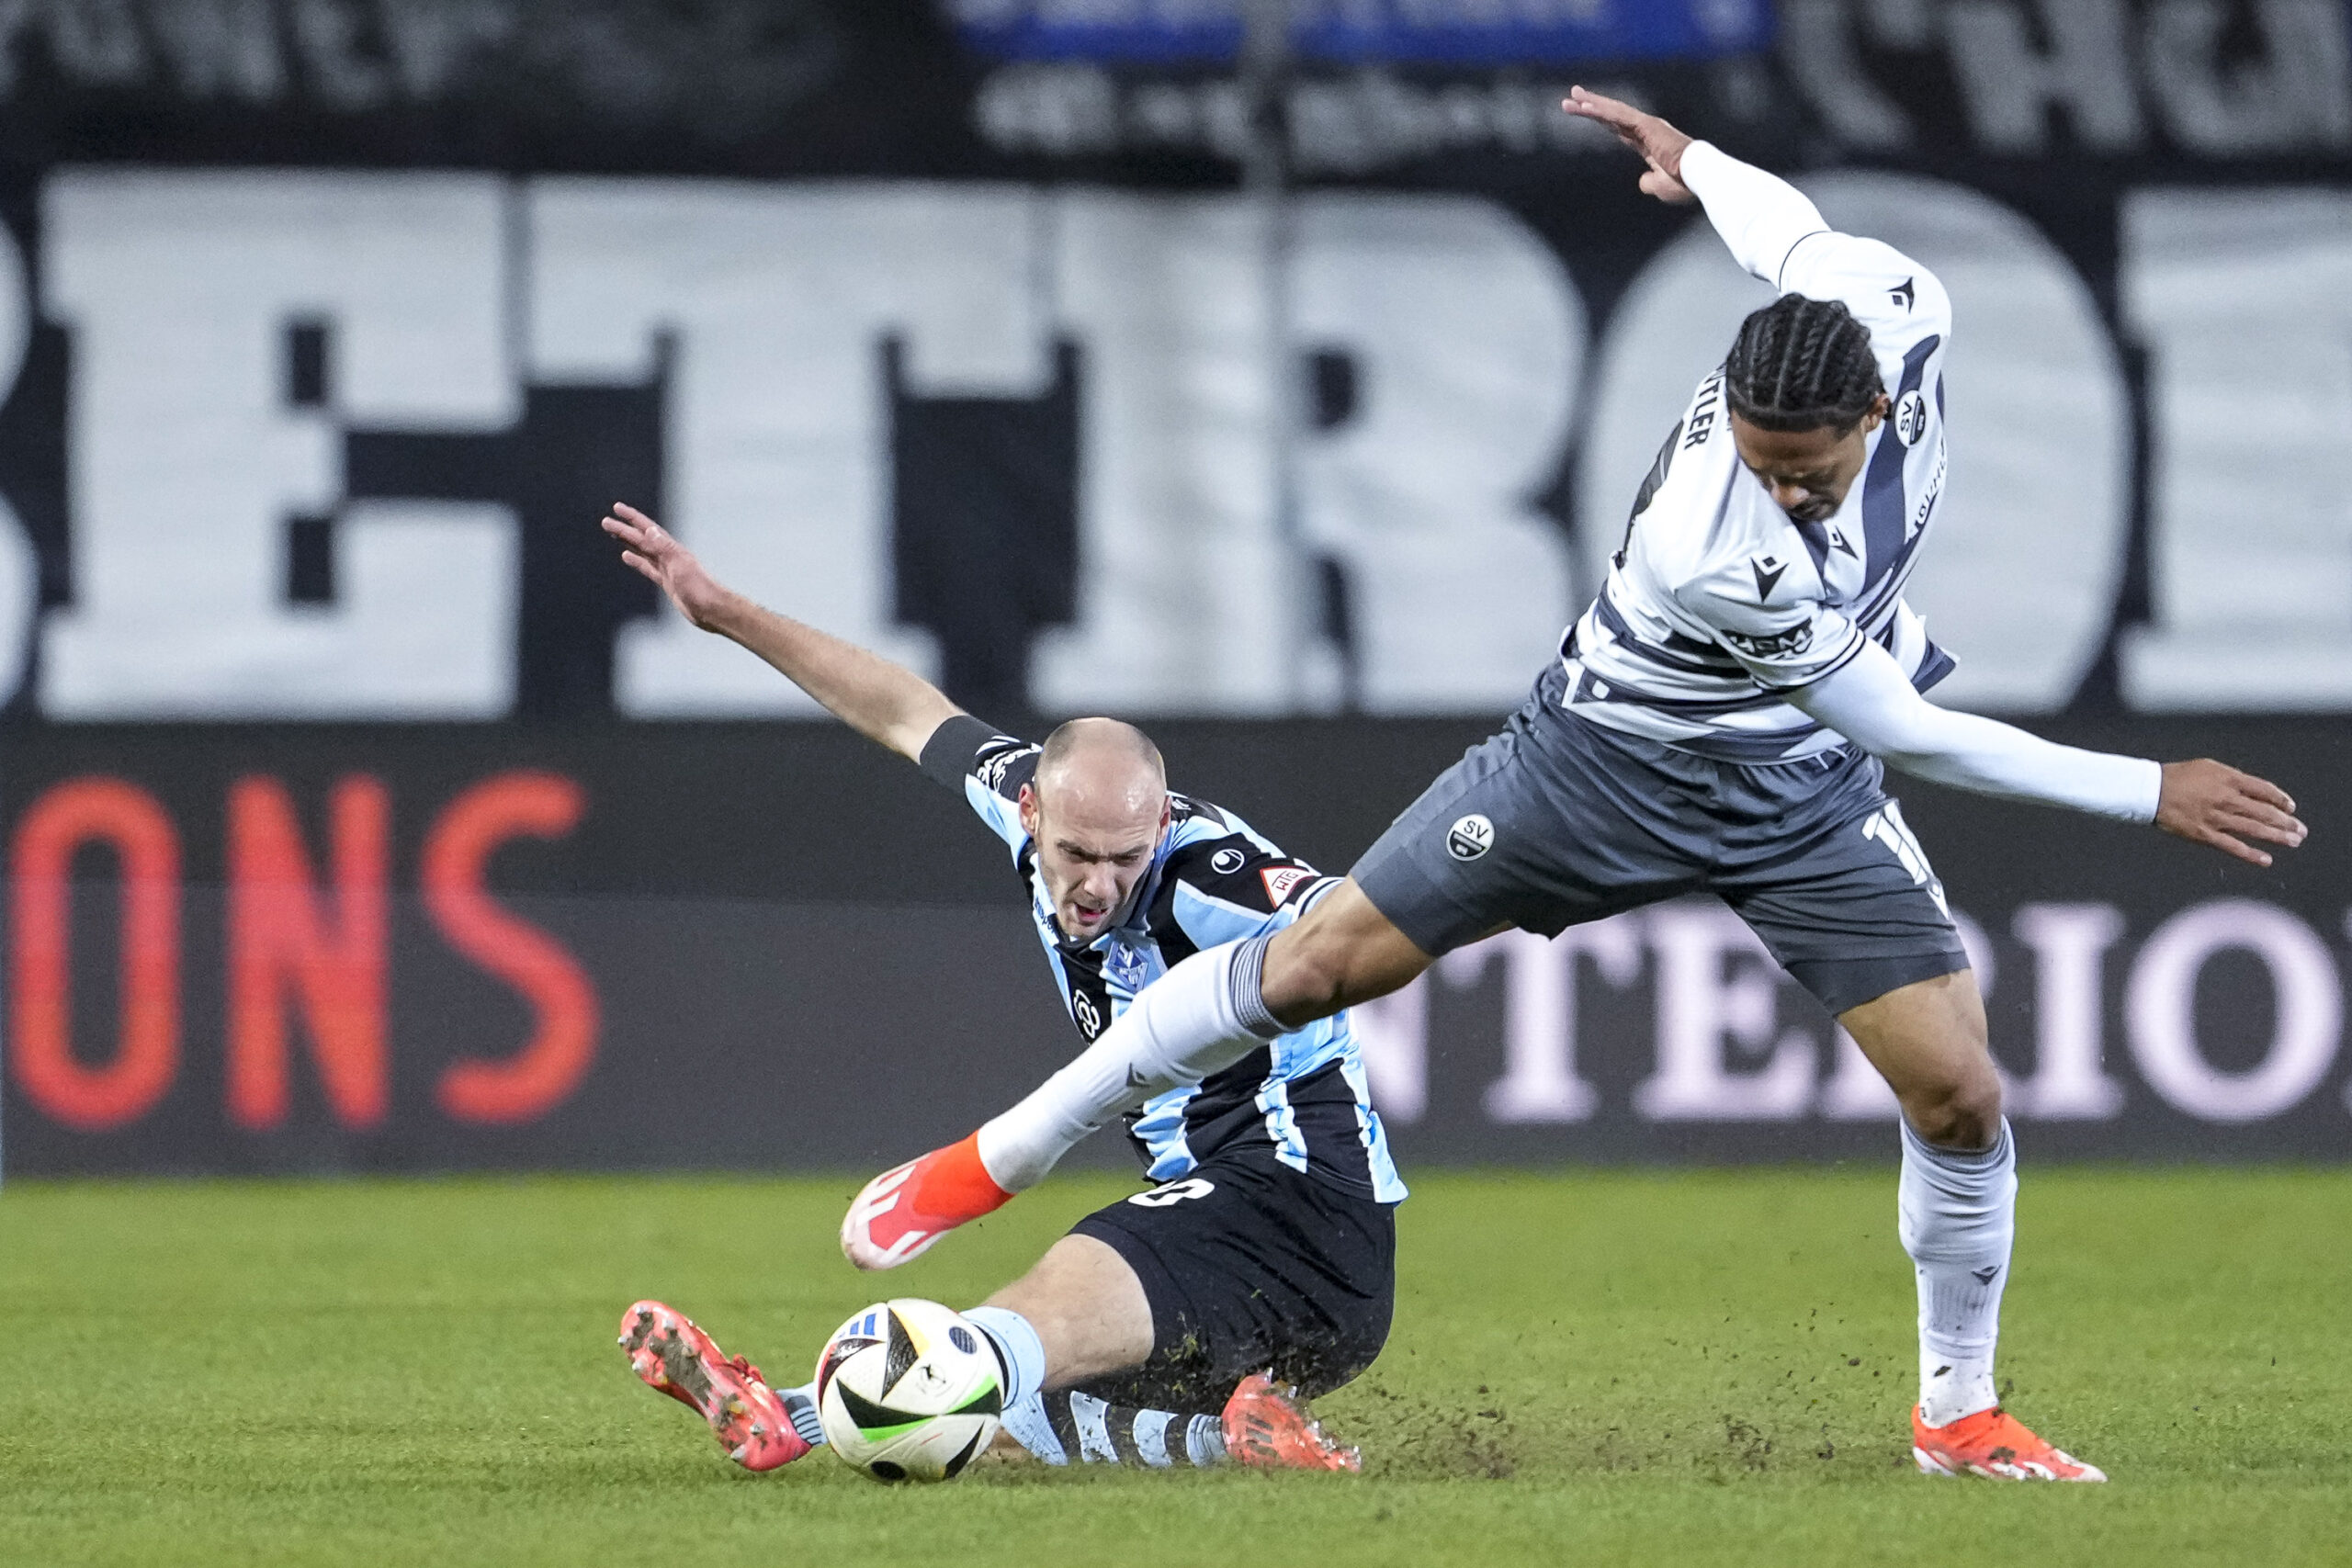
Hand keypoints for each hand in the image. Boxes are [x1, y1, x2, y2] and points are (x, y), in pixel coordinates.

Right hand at [602, 502, 733, 631]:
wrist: (710, 609)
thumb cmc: (699, 587)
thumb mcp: (679, 565)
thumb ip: (664, 548)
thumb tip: (650, 529)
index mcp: (671, 549)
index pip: (647, 529)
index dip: (632, 517)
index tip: (616, 508)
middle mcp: (668, 555)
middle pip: (641, 539)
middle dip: (624, 529)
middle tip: (605, 522)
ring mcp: (667, 568)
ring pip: (643, 551)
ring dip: (628, 541)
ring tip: (613, 534)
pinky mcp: (666, 581)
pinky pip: (647, 567)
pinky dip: (636, 560)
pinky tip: (626, 556)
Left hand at [1561, 85, 1695, 203]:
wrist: (1700, 177)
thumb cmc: (1684, 183)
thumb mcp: (1660, 187)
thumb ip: (1649, 183)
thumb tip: (1643, 181)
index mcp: (1648, 142)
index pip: (1619, 128)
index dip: (1601, 119)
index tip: (1584, 112)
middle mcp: (1646, 129)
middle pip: (1612, 115)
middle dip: (1591, 105)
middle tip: (1571, 97)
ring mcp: (1647, 125)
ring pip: (1613, 111)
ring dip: (1591, 103)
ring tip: (1572, 96)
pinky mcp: (1647, 125)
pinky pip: (1620, 115)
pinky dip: (1602, 110)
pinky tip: (1585, 106)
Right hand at [2155, 759, 2306, 867]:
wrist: (2150, 791)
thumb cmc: (2177, 776)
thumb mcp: (2208, 767)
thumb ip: (2232, 778)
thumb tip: (2253, 790)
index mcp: (2229, 779)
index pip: (2264, 790)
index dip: (2281, 799)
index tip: (2290, 807)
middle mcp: (2227, 799)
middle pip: (2265, 811)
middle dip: (2286, 822)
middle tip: (2301, 830)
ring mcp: (2216, 818)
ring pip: (2254, 829)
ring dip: (2277, 836)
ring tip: (2294, 842)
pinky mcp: (2204, 835)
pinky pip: (2232, 847)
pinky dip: (2251, 854)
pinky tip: (2266, 860)